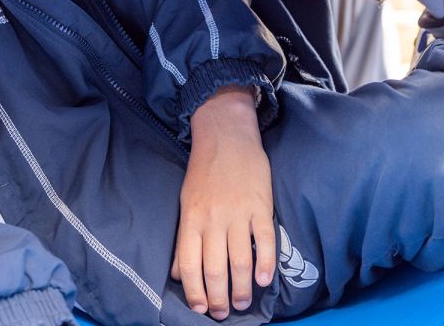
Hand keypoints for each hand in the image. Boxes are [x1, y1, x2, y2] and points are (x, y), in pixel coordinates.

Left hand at [172, 85, 275, 319]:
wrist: (226, 134)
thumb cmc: (204, 170)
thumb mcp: (186, 202)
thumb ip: (184, 238)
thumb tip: (178, 273)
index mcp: (191, 219)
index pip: (189, 264)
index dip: (194, 291)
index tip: (201, 308)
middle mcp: (213, 219)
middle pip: (215, 268)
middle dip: (219, 297)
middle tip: (225, 312)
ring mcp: (238, 213)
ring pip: (240, 260)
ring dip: (243, 287)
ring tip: (244, 302)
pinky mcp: (260, 206)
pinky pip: (264, 240)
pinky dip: (266, 263)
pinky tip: (265, 280)